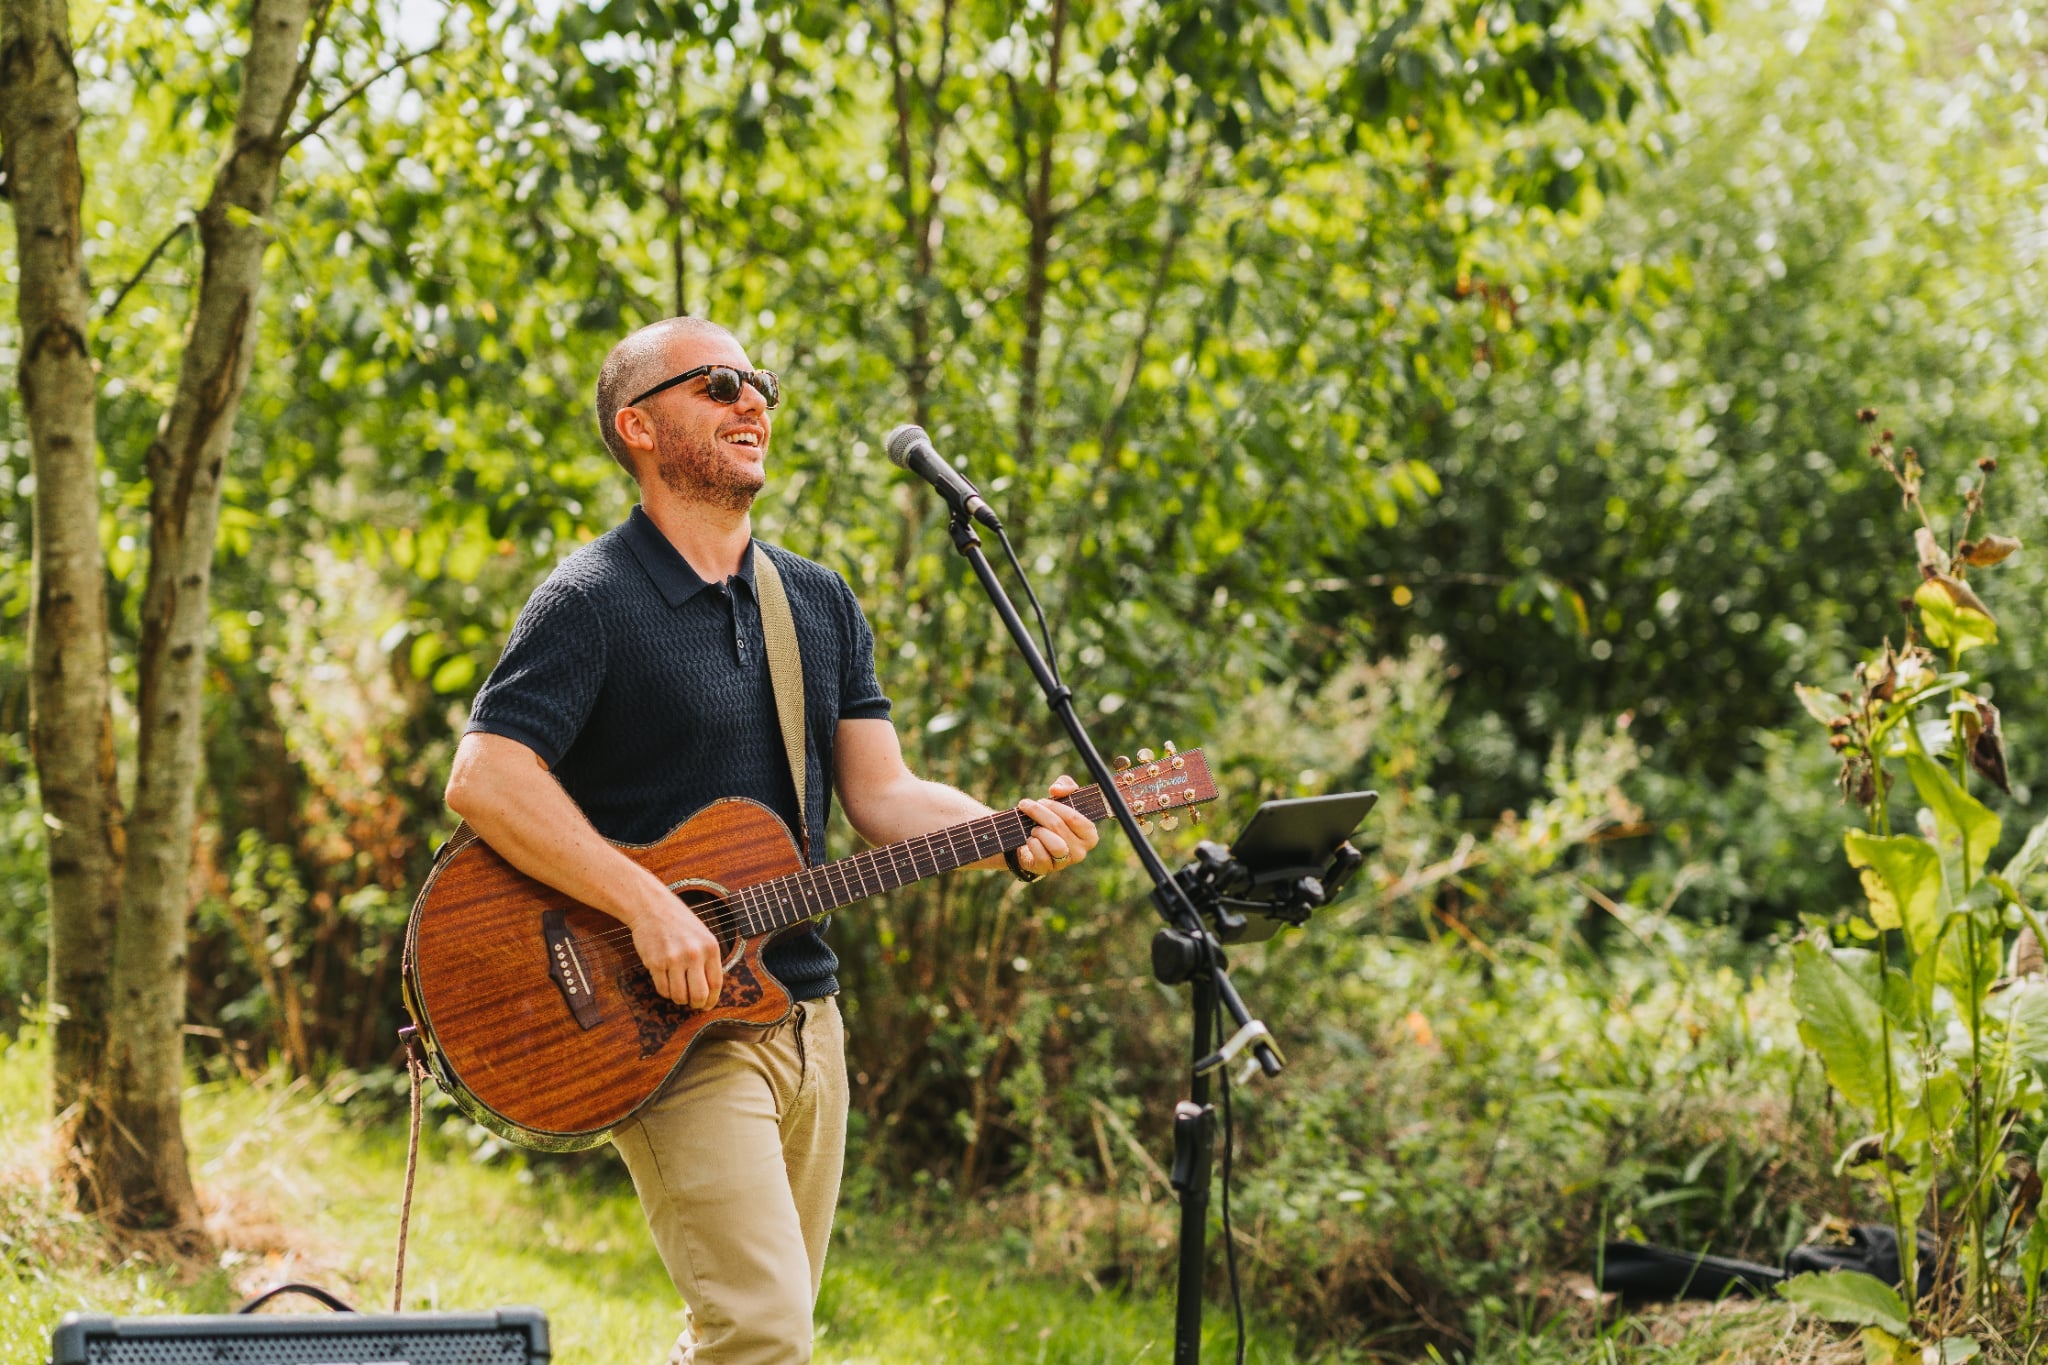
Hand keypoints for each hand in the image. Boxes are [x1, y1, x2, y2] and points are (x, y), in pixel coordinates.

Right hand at [624, 878, 724, 1007]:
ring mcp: (674, 959)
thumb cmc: (679, 922)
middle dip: (696, 1004)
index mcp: (710, 947)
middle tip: (692, 1004)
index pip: (716, 984)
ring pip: (679, 996)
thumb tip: (709, 991)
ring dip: (679, 999)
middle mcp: (694, 954)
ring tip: (678, 991)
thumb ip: (708, 960)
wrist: (652, 907)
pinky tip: (666, 982)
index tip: (707, 1005)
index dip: (712, 1000)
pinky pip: (663, 990)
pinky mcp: (656, 963)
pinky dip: (665, 991)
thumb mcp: (702, 936)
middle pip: (699, 995)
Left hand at [1013, 774, 1099, 879]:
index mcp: (1089, 835)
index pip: (1075, 818)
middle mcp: (1081, 851)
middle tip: (1027, 805)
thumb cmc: (1054, 819)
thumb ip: (1066, 786)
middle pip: (1059, 827)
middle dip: (1039, 812)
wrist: (1034, 842)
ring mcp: (1065, 863)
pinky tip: (1030, 839)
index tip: (1043, 800)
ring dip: (1038, 830)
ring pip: (1054, 844)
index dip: (1056, 807)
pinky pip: (1041, 856)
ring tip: (1033, 827)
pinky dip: (1032, 844)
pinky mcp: (1048, 869)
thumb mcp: (1063, 799)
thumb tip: (1056, 790)